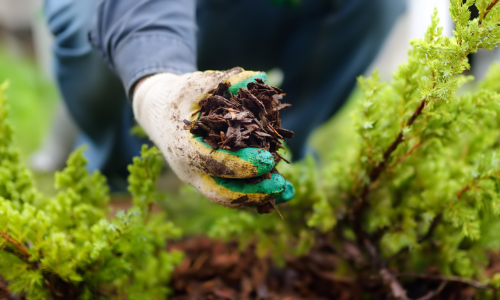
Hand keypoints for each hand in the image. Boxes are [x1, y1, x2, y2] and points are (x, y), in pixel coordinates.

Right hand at [133, 67, 293, 208]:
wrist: (157, 112)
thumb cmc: (178, 95)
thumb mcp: (197, 83)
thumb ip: (226, 80)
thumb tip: (258, 77)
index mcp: (182, 146)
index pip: (213, 162)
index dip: (242, 164)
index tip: (269, 160)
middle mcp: (188, 169)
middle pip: (220, 192)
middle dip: (252, 192)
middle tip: (281, 185)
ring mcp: (198, 178)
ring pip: (227, 197)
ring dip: (258, 198)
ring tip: (288, 192)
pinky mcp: (208, 180)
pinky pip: (231, 192)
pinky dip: (255, 194)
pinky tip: (280, 191)